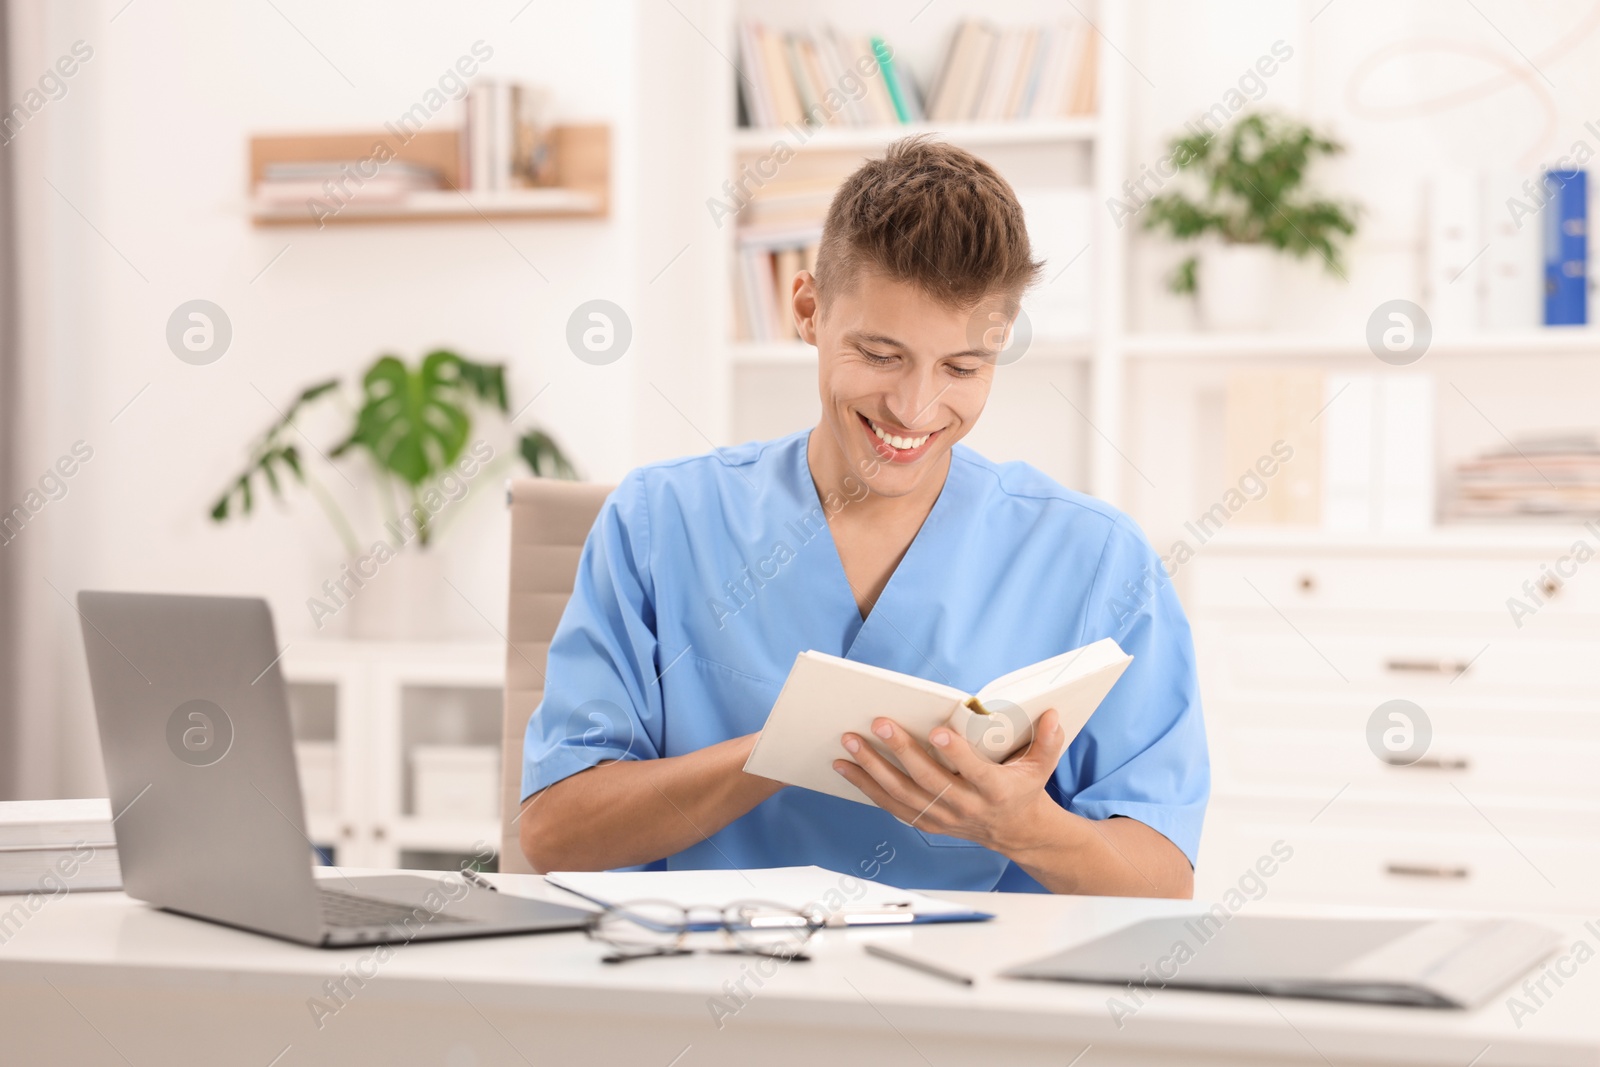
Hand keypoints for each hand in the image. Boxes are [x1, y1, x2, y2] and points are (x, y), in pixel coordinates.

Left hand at [832, 709, 1069, 854]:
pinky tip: (847, 767)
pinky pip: (891, 806)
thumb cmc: (1024, 789)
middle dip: (902, 752)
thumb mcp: (1042, 766)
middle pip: (928, 781)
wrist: (1016, 832)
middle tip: (879, 724)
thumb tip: (1052, 715)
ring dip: (872, 769)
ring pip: (902, 795)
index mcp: (995, 791)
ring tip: (849, 744)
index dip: (956, 755)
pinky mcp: (926, 822)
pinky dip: (866, 788)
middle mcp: (966, 807)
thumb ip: (1048, 741)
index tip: (938, 731)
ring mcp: (943, 818)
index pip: (974, 773)